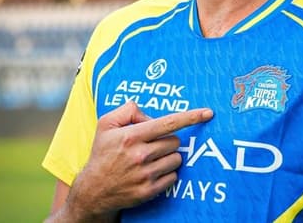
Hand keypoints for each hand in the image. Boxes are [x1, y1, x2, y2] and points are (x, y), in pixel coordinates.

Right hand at [63, 101, 213, 220]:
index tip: (208, 113)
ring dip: (168, 157)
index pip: (168, 123)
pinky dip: (166, 173)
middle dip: (167, 141)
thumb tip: (149, 114)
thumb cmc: (102, 154)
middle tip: (151, 145)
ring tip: (151, 159)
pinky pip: (173, 176)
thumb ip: (127, 110)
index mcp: (131, 136)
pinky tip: (151, 172)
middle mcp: (140, 155)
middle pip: (175, 141)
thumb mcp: (106, 125)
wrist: (93, 190)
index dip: (191, 116)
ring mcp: (146, 175)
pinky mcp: (149, 191)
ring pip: (176, 158)